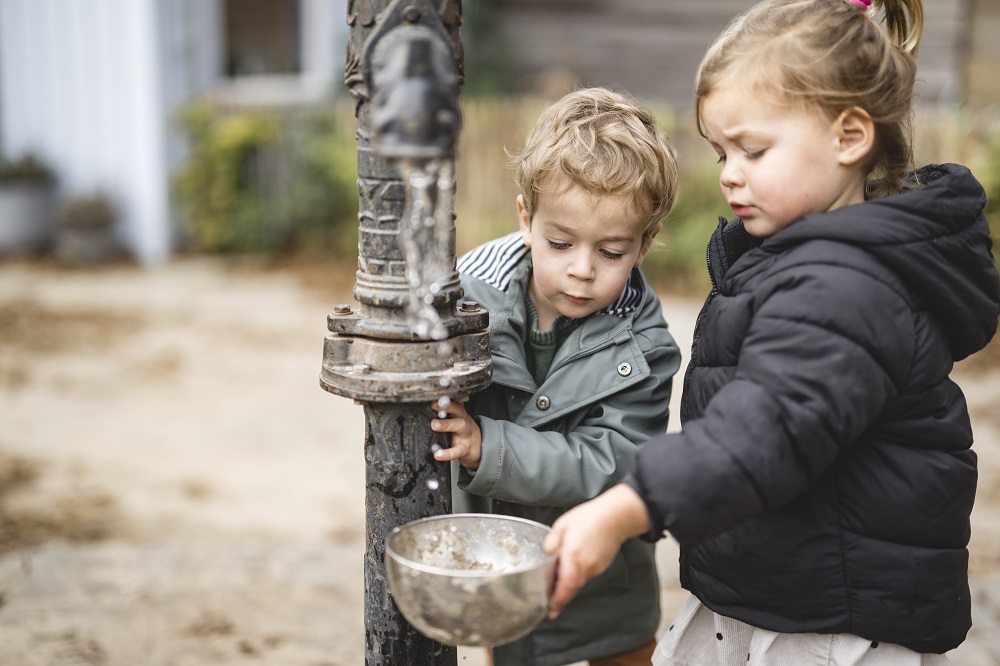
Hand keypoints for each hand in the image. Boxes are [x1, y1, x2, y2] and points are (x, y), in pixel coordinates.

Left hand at [430, 398, 482, 469]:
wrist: (479, 449)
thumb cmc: (464, 432)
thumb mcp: (458, 420)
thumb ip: (447, 412)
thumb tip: (428, 403)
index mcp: (460, 414)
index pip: (454, 402)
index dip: (446, 398)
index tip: (435, 394)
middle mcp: (464, 421)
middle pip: (458, 410)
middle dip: (447, 406)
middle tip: (434, 404)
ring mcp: (466, 434)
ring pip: (459, 426)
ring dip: (446, 424)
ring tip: (434, 425)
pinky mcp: (465, 449)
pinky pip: (457, 451)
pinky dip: (447, 453)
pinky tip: (438, 454)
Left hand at [543, 484, 651, 617]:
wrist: (616, 516)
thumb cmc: (589, 517)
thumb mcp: (563, 525)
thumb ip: (552, 541)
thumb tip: (546, 553)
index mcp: (573, 556)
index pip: (565, 586)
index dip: (557, 600)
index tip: (550, 610)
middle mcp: (585, 566)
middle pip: (571, 588)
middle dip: (560, 598)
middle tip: (550, 606)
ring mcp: (595, 568)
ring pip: (578, 583)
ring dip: (568, 586)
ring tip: (557, 587)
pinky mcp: (600, 566)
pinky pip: (586, 576)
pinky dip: (576, 577)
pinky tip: (571, 571)